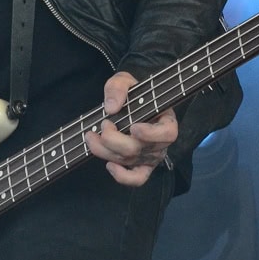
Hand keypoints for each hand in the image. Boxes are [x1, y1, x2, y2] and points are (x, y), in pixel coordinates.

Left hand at [85, 71, 177, 186]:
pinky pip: (137, 179)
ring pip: (129, 161)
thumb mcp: (124, 80)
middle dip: (114, 139)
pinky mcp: (140, 166)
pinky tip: (108, 165)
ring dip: (105, 151)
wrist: (130, 103)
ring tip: (90, 136)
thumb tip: (111, 108)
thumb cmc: (132, 92)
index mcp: (166, 120)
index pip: (168, 134)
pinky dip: (122, 177)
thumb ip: (118, 87)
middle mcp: (160, 142)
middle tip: (103, 124)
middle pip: (138, 150)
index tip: (133, 127)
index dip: (151, 134)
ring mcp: (150, 156)